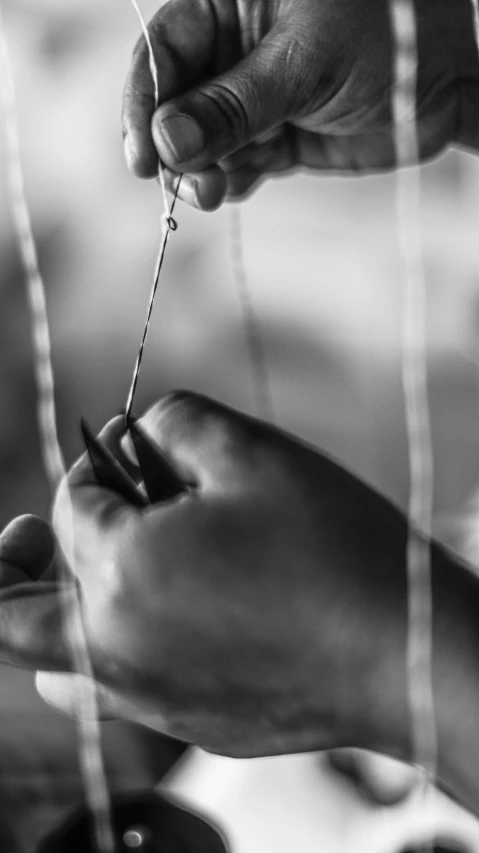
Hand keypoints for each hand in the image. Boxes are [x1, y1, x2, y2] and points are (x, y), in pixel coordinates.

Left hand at [1, 392, 478, 814]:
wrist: (404, 652)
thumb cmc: (331, 550)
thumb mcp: (249, 451)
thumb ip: (169, 422)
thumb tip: (129, 436)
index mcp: (117, 575)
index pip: (71, 504)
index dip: (99, 463)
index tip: (134, 446)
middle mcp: (113, 651)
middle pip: (14, 612)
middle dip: (17, 556)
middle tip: (27, 532)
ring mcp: (148, 701)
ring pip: (53, 665)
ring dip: (54, 614)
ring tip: (89, 576)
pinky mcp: (188, 725)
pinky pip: (112, 691)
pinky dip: (107, 650)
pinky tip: (157, 617)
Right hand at [122, 0, 478, 209]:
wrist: (449, 81)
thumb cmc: (387, 36)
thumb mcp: (302, 62)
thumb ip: (233, 105)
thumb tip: (168, 143)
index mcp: (229, 4)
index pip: (165, 50)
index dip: (143, 102)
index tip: (142, 155)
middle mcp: (234, 51)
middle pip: (175, 105)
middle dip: (176, 149)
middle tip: (192, 184)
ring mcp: (253, 98)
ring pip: (202, 144)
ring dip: (201, 174)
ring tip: (214, 192)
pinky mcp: (276, 139)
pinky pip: (235, 166)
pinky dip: (230, 182)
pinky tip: (233, 188)